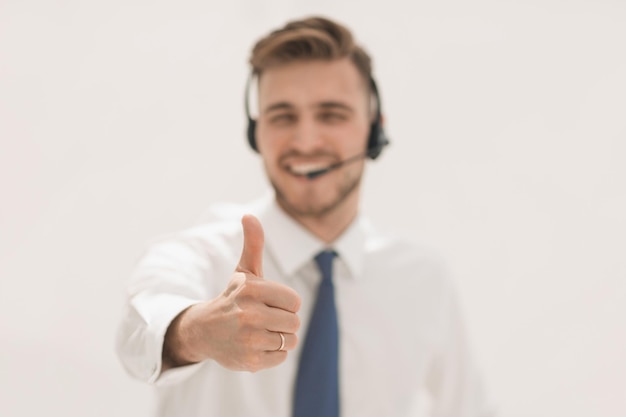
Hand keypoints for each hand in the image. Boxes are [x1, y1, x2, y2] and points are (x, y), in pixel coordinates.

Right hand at [163, 214, 301, 371]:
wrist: (204, 331)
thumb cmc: (233, 298)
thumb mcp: (244, 271)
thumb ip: (253, 243)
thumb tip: (248, 215)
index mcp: (252, 289)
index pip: (294, 301)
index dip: (285, 303)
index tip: (269, 303)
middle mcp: (249, 314)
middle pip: (294, 322)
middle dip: (283, 321)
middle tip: (264, 319)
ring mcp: (249, 339)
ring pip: (289, 340)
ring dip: (279, 338)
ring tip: (260, 332)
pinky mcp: (250, 361)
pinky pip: (281, 357)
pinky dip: (273, 353)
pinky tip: (255, 346)